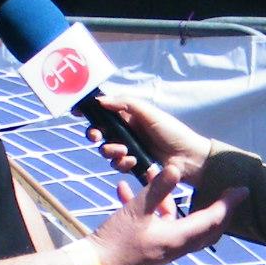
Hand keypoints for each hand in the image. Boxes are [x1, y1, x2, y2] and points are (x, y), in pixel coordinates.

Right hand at [88, 161, 238, 264]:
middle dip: (218, 210)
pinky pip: (160, 225)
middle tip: (226, 194)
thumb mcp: (137, 209)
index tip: (242, 190)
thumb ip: (157, 188)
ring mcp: (164, 248)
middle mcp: (176, 246)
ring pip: (183, 225)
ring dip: (176, 203)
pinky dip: (153, 209)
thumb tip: (175, 168)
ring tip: (162, 179)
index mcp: (178, 238)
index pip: (213, 219)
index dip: (229, 204)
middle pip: (207, 228)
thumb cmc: (117, 239)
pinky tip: (127, 190)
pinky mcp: (151, 247)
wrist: (95, 264)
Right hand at [90, 98, 212, 188]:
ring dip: (112, 150)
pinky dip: (122, 163)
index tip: (77, 113)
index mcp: (130, 115)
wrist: (188, 158)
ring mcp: (129, 147)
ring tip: (125, 151)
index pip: (105, 110)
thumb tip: (101, 100)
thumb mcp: (149, 113)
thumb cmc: (172, 131)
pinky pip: (118, 164)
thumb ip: (125, 104)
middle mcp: (127, 130)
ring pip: (107, 149)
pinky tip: (133, 161)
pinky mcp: (133, 164)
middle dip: (95, 133)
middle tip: (96, 136)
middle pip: (101, 131)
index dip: (91, 111)